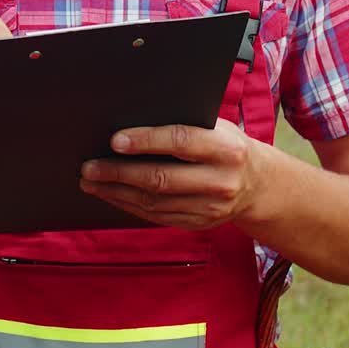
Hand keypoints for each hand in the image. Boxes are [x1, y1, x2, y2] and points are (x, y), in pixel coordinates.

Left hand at [79, 119, 263, 229]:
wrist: (259, 185)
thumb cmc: (226, 145)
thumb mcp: (217, 127)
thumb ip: (183, 125)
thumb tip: (131, 123)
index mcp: (226, 149)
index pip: (180, 142)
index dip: (145, 141)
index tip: (114, 141)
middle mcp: (220, 181)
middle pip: (161, 178)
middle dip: (119, 173)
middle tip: (89, 167)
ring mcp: (210, 208)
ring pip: (154, 202)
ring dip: (116, 192)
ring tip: (91, 181)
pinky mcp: (199, 224)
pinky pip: (157, 216)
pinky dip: (129, 205)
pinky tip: (111, 195)